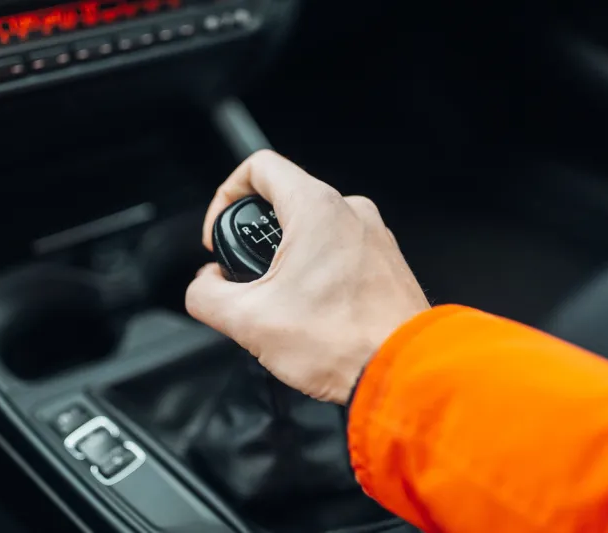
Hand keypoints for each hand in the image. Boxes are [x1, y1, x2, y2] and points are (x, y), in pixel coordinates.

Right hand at [185, 150, 429, 404]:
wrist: (403, 372)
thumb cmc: (343, 343)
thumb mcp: (250, 322)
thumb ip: (206, 295)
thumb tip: (203, 287)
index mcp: (316, 208)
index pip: (258, 167)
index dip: (226, 196)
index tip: (222, 235)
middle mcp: (350, 211)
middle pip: (285, 201)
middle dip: (257, 240)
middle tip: (250, 280)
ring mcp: (373, 235)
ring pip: (313, 229)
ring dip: (288, 259)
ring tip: (284, 303)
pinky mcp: (386, 261)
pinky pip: (340, 251)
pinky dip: (318, 272)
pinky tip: (315, 312)